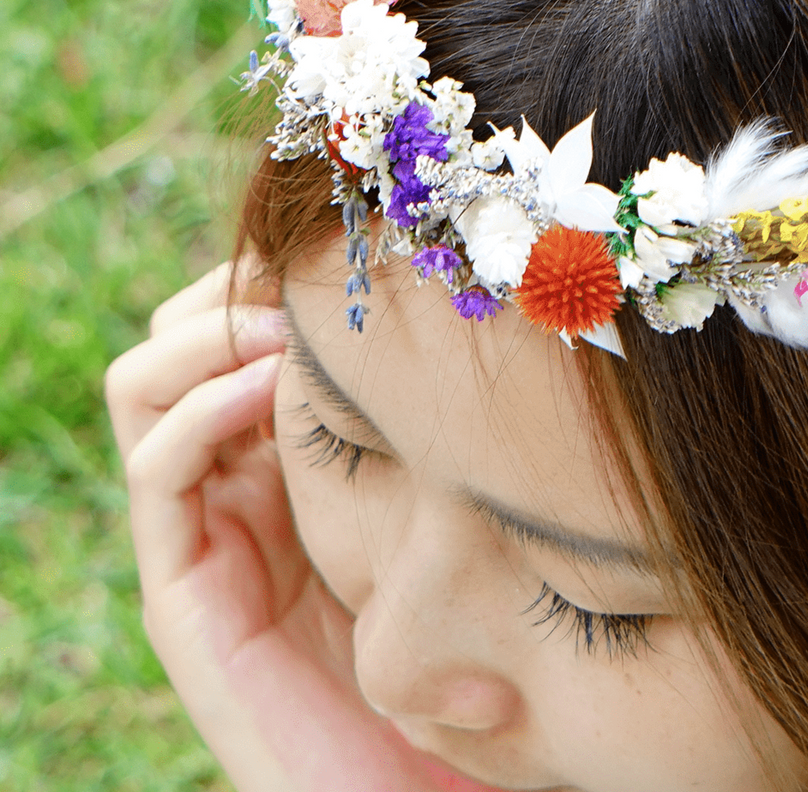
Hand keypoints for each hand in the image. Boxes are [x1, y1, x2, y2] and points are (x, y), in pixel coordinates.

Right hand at [106, 262, 487, 791]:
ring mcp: (205, 532)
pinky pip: (159, 469)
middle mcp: (237, 478)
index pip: (240, 320)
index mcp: (292, 446)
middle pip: (184, 334)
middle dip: (232, 285)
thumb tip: (491, 279)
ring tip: (286, 323)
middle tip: (303, 270)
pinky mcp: (187, 595)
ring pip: (148, 383)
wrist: (429, 777)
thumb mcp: (457, 479)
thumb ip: (445, 404)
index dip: (272, 269)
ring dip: (206, 330)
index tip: (339, 238)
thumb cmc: (468, 622)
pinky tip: (276, 385)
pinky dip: (204, 405)